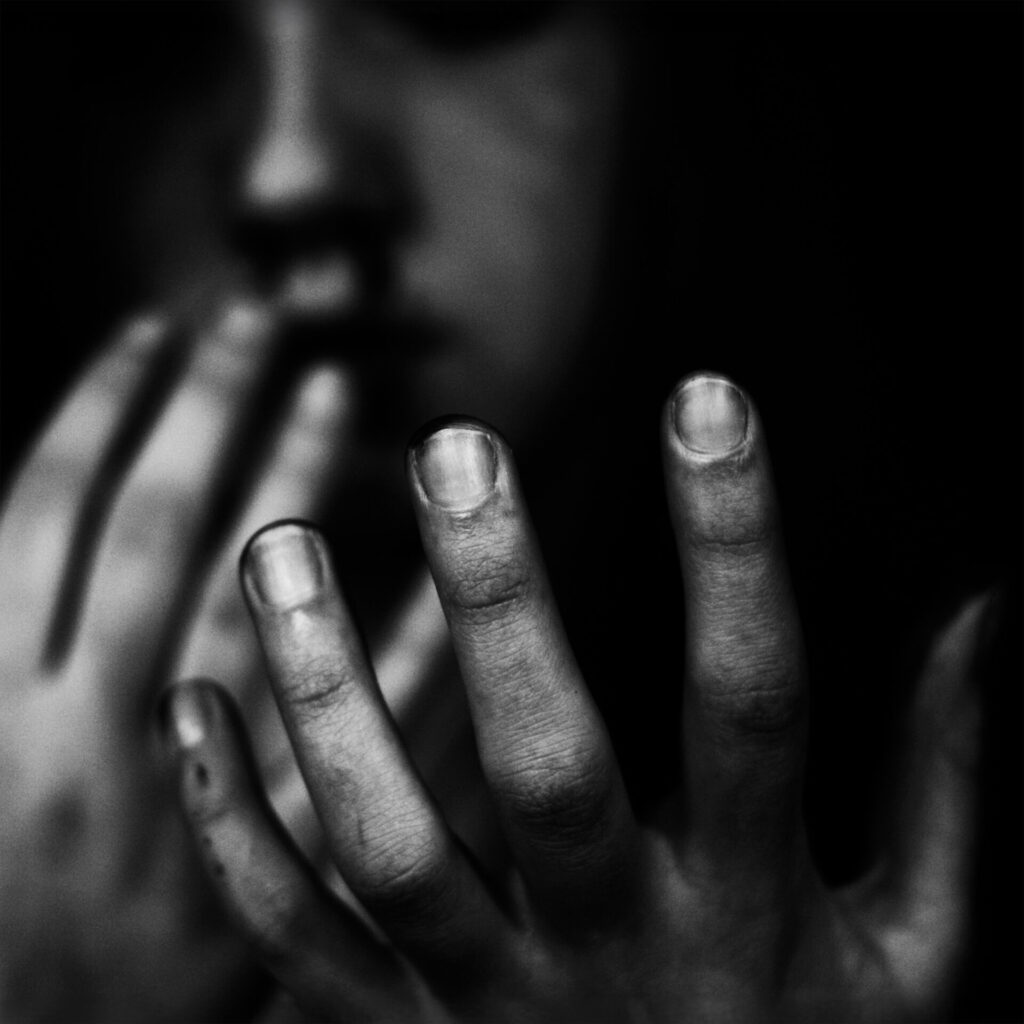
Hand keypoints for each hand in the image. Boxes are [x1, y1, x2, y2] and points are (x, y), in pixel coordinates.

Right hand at [0, 304, 357, 1020]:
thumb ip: (13, 625)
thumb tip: (47, 512)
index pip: (45, 509)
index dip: (98, 406)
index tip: (160, 329)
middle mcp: (77, 731)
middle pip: (155, 527)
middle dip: (207, 410)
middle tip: (268, 320)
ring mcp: (177, 800)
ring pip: (248, 608)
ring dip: (295, 487)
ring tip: (342, 391)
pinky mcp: (266, 874)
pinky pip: (349, 744)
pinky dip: (391, 651)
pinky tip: (431, 572)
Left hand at [164, 373, 986, 1022]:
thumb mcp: (922, 956)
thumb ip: (946, 778)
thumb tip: (985, 612)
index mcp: (752, 909)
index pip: (754, 699)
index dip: (737, 546)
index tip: (709, 400)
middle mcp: (610, 952)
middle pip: (548, 763)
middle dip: (503, 598)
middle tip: (454, 447)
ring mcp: (485, 1007)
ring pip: (386, 844)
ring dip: (327, 690)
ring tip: (279, 541)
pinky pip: (289, 934)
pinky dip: (230, 823)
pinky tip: (192, 699)